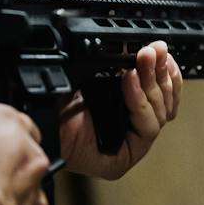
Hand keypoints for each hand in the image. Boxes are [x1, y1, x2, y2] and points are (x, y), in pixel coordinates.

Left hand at [59, 41, 182, 179]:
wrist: (36, 115)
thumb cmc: (59, 99)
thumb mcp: (96, 73)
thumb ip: (123, 63)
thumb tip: (150, 46)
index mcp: (129, 107)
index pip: (163, 92)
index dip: (167, 71)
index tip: (161, 50)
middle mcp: (131, 127)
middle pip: (164, 101)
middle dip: (160, 72)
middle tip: (152, 50)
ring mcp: (130, 144)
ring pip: (160, 114)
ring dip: (151, 83)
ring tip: (140, 61)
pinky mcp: (124, 158)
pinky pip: (147, 128)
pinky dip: (140, 102)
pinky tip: (128, 80)